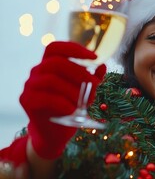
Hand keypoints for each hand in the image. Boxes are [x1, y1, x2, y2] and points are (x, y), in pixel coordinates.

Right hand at [19, 41, 105, 158]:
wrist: (55, 133)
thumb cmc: (70, 107)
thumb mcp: (85, 92)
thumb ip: (93, 78)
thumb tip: (102, 66)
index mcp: (49, 65)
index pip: (55, 47)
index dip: (74, 49)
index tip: (95, 57)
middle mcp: (37, 72)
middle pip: (55, 63)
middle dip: (80, 72)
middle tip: (95, 84)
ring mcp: (29, 86)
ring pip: (50, 80)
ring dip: (72, 90)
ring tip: (84, 102)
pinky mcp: (27, 101)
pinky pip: (45, 98)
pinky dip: (63, 103)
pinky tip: (72, 109)